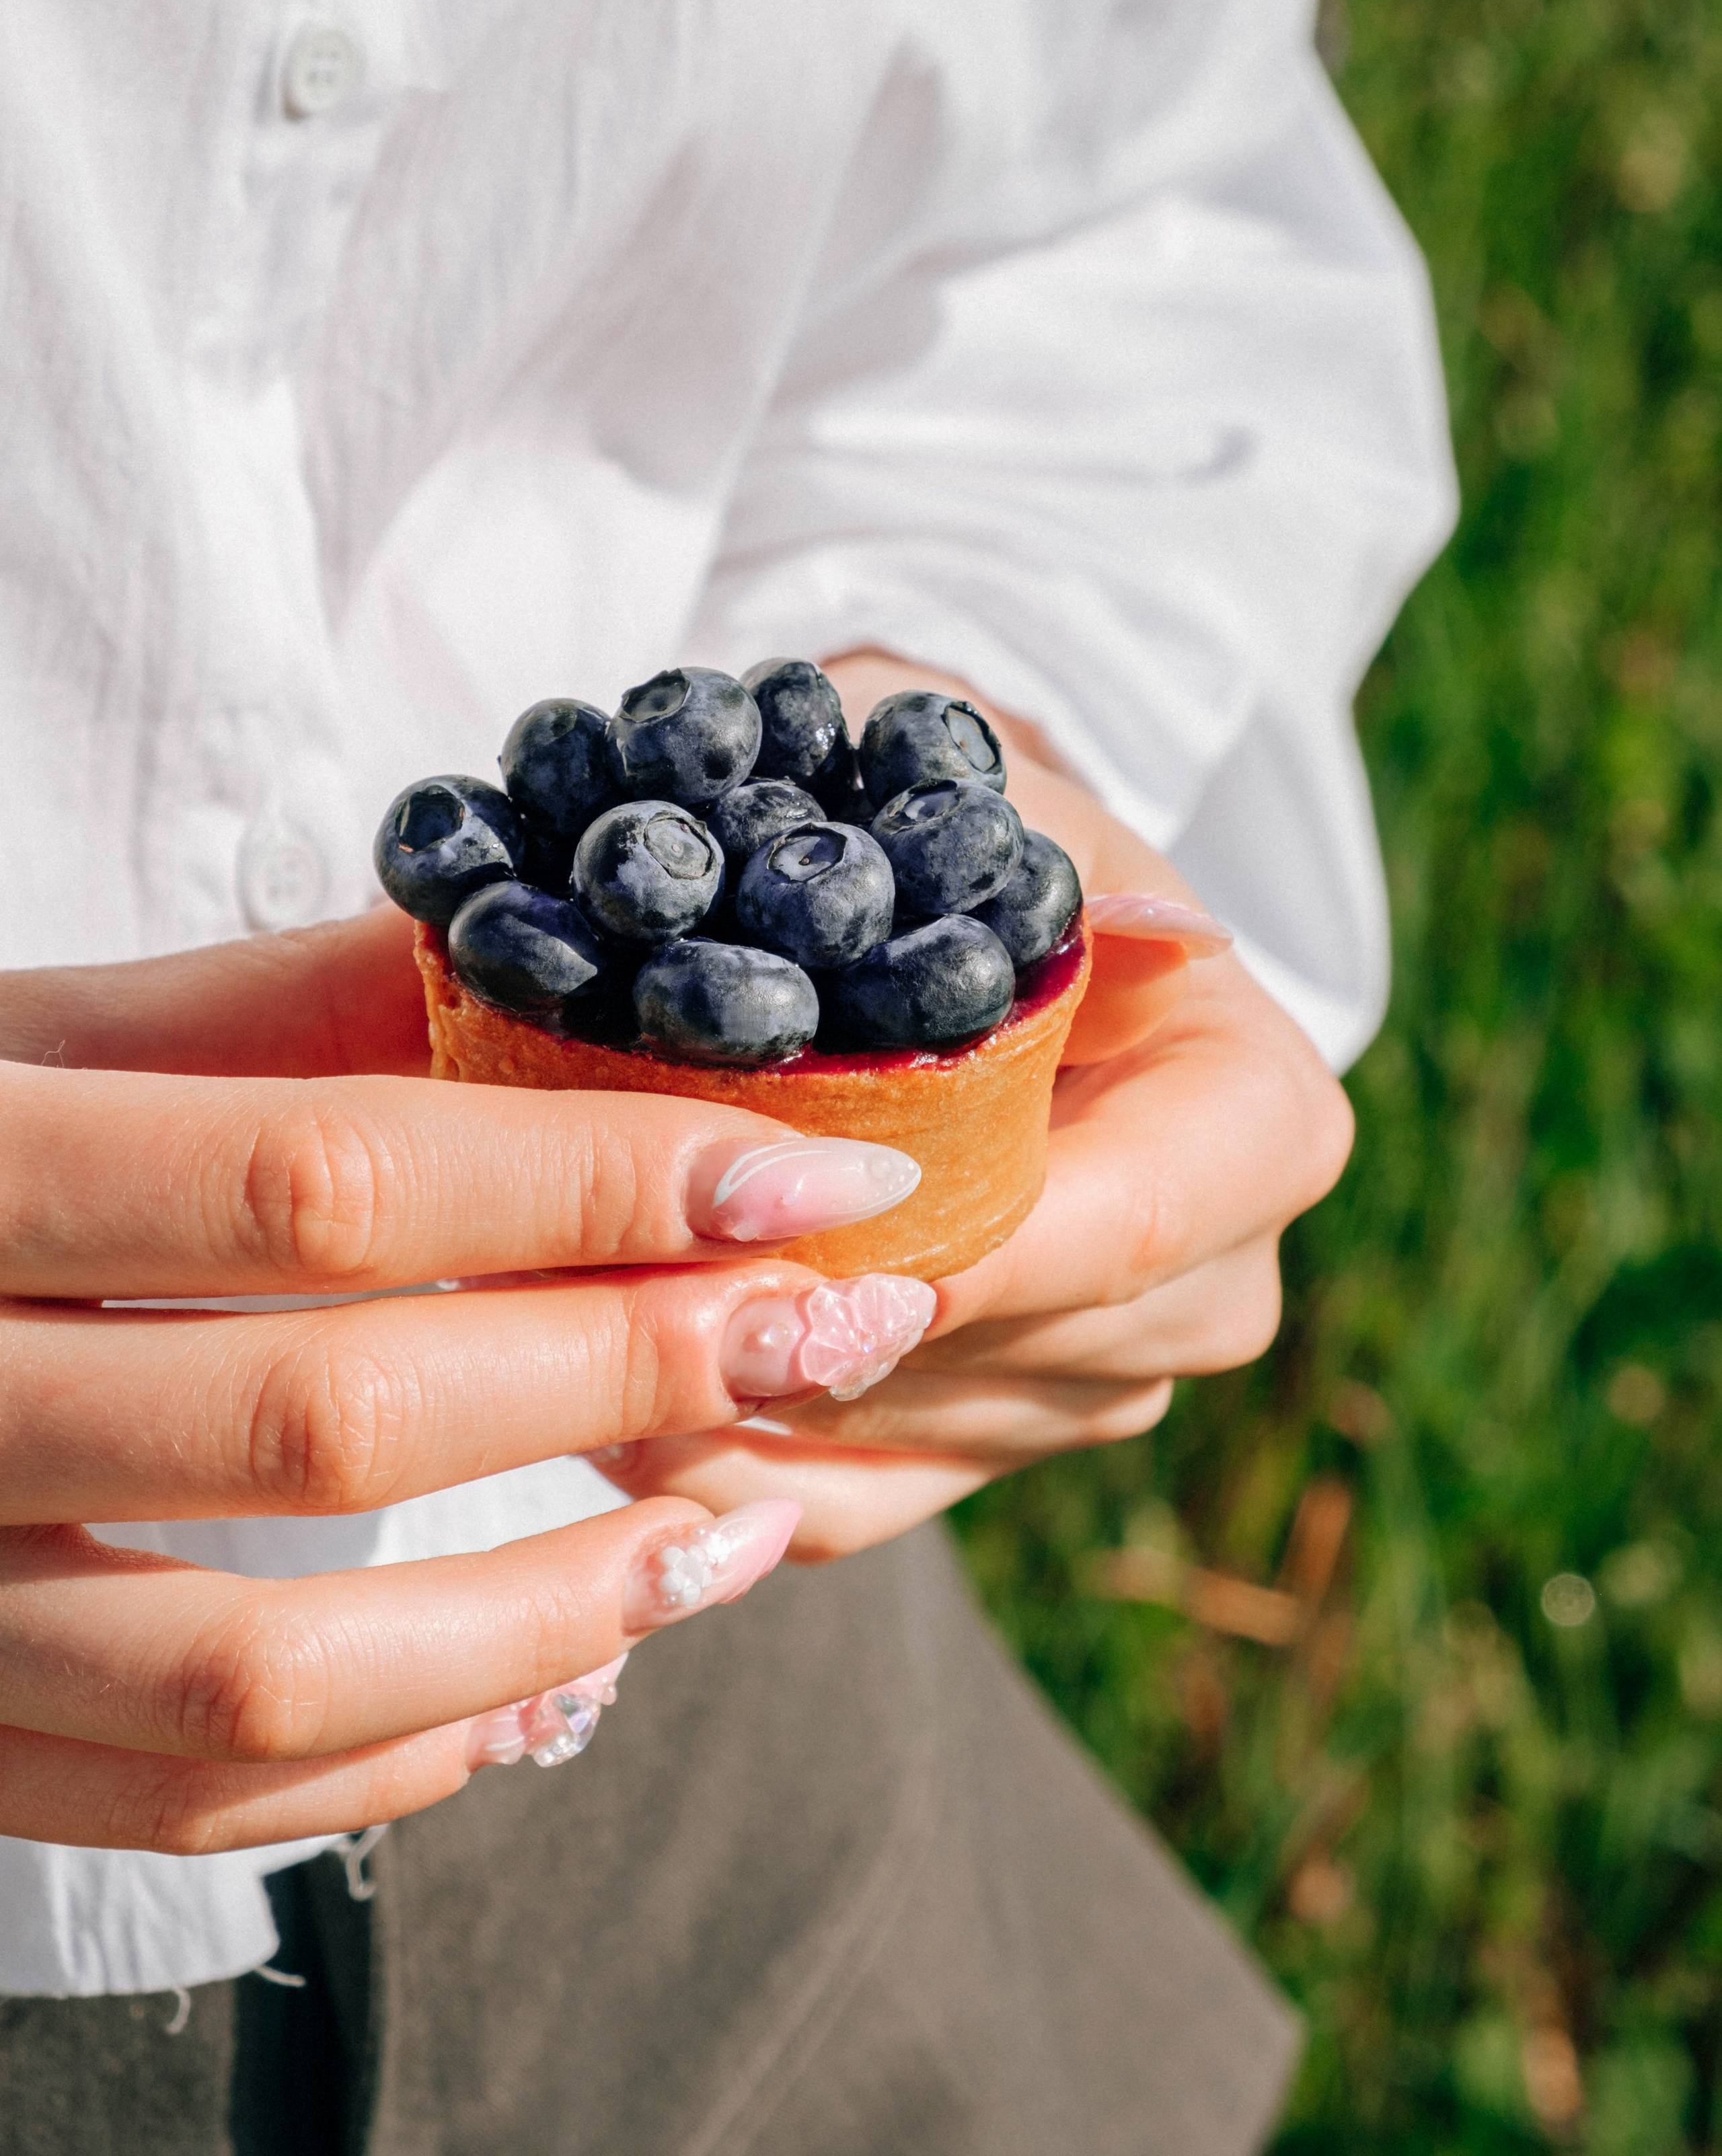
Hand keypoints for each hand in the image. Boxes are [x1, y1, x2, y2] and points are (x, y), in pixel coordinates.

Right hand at [0, 912, 935, 1851]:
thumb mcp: (43, 1031)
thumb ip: (284, 1011)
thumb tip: (580, 985)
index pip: (326, 1180)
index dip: (597, 1181)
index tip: (811, 1177)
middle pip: (330, 1416)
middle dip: (626, 1373)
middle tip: (828, 1330)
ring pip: (267, 1667)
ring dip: (550, 1607)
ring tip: (735, 1536)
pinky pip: (189, 1802)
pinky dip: (406, 1758)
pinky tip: (557, 1675)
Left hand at [600, 654, 1354, 1552]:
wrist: (956, 914)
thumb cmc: (975, 832)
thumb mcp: (1012, 808)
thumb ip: (1059, 869)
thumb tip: (1174, 940)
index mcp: (1259, 1129)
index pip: (1124, 1227)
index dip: (962, 1248)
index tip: (792, 1229)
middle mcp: (1213, 1283)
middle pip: (1014, 1353)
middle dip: (825, 1318)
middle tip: (634, 1277)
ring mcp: (1101, 1382)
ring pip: (921, 1431)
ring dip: (755, 1388)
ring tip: (584, 1314)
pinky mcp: (987, 1439)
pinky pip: (856, 1501)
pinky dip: (733, 1463)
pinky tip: (612, 1396)